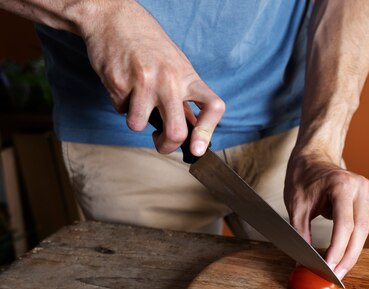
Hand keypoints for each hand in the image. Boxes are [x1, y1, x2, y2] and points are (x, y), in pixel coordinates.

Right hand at [79, 1, 223, 155]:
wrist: (114, 18)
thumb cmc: (149, 44)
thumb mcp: (177, 66)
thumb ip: (185, 96)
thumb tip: (193, 130)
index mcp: (188, 77)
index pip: (212, 107)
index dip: (207, 132)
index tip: (197, 148)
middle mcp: (169, 81)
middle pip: (176, 132)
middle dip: (166, 146)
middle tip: (161, 143)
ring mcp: (143, 83)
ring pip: (138, 125)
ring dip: (136, 121)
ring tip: (137, 101)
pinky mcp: (118, 83)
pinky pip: (120, 110)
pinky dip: (121, 104)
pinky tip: (124, 84)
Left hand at [285, 148, 368, 279]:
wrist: (314, 156)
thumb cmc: (303, 176)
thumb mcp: (296, 204)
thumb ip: (301, 231)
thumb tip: (305, 259)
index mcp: (342, 185)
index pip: (344, 225)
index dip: (337, 250)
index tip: (328, 268)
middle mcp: (360, 188)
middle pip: (360, 231)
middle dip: (348, 257)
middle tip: (337, 277)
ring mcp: (365, 194)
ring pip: (363, 231)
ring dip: (351, 252)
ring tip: (338, 271)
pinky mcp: (365, 201)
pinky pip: (361, 226)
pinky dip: (351, 242)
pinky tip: (341, 256)